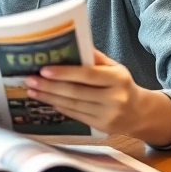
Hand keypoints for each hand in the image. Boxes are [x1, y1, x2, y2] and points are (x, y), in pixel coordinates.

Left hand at [24, 50, 170, 146]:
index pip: (87, 75)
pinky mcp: (101, 127)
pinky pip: (76, 115)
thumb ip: (95, 58)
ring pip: (73, 105)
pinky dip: (59, 107)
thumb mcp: (114, 68)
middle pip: (76, 92)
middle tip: (30, 80)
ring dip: (49, 98)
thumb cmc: (121, 84)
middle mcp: (114, 98)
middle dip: (50, 87)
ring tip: (32, 91)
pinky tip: (47, 101)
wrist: (140, 112)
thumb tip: (73, 44)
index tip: (44, 70)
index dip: (64, 73)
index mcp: (118, 79)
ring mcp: (108, 115)